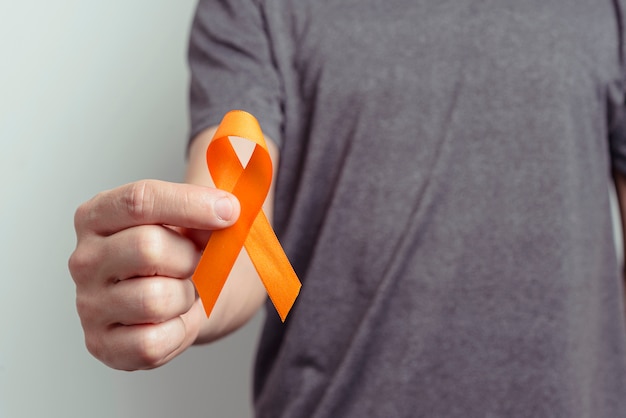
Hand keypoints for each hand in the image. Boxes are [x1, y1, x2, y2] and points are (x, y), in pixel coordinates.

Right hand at [68, 179, 239, 369]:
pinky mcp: (101, 345)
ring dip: (185, 296)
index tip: (230, 210)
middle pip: (147, 247)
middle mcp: (85, 259)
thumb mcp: (189, 223)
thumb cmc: (177, 254)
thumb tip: (225, 211)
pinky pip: (151, 343)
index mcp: (98, 215)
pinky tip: (174, 320)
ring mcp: (88, 304)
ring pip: (154, 298)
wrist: (174, 302)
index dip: (190, 204)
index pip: (139, 200)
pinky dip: (177, 332)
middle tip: (199, 262)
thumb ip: (203, 214)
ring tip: (183, 291)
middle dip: (190, 257)